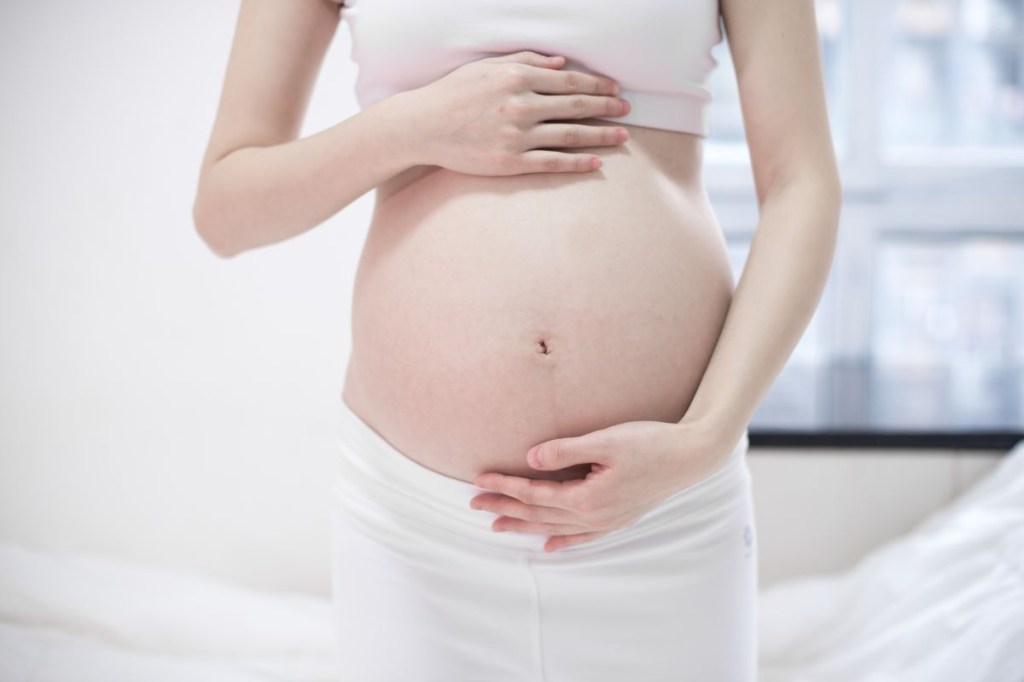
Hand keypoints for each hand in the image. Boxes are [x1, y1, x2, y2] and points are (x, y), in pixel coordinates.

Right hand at [407, 50, 630, 175]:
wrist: (422, 126)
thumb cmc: (453, 94)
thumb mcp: (487, 67)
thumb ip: (526, 60)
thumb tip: (561, 63)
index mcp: (517, 78)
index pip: (569, 80)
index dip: (597, 85)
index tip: (614, 89)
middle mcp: (521, 105)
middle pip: (576, 106)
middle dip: (606, 107)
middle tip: (626, 111)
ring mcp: (517, 135)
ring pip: (570, 134)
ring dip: (600, 135)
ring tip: (621, 136)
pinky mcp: (510, 162)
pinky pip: (552, 162)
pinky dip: (576, 162)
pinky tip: (595, 163)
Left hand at [469, 419, 722, 552]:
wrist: (692, 456)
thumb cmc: (651, 443)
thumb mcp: (606, 441)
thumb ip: (566, 450)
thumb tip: (530, 459)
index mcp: (587, 497)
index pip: (535, 493)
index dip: (505, 486)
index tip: (480, 479)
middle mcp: (594, 516)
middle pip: (539, 513)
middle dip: (505, 508)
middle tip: (474, 502)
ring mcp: (607, 521)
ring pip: (555, 527)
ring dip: (524, 526)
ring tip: (497, 526)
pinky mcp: (618, 518)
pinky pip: (582, 536)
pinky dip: (562, 542)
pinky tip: (548, 546)